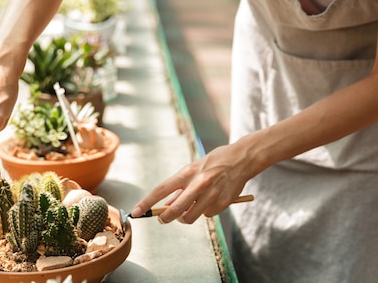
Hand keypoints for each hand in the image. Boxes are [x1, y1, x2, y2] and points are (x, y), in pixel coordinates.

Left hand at [131, 141, 258, 223]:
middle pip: (174, 210)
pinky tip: (212, 199)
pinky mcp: (223, 203)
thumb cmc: (214, 162)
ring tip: (191, 207)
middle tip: (163, 218)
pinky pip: (207, 215)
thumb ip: (181, 187)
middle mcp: (198, 183)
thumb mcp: (194, 169)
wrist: (242, 158)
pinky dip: (206, 211)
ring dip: (186, 217)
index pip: (161, 190)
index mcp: (187, 172)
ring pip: (190, 217)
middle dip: (165, 218)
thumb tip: (168, 205)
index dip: (146, 203)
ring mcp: (211, 194)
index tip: (136, 212)